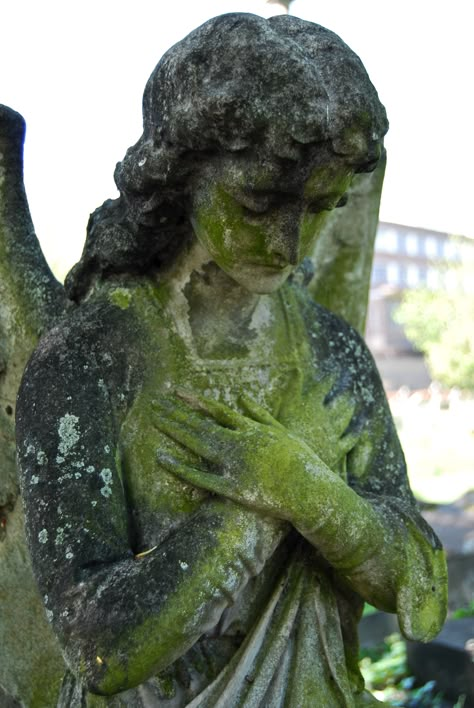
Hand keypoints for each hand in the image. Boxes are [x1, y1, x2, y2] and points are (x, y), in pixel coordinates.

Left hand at [152, 391, 333, 521]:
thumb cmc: (301, 461)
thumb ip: (260, 414)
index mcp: (252, 429)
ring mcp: (235, 465)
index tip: (175, 392)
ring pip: (197, 443)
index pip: (216, 410)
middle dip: (176, 414)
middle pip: (201, 425)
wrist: (311, 491)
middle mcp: (240, 443)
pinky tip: (162, 458)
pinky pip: (201, 477)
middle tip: (153, 404)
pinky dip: (180, 468)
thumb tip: (242, 395)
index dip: (194, 401)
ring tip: (154, 419)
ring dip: (174, 430)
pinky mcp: (233, 488)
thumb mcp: (283, 431)